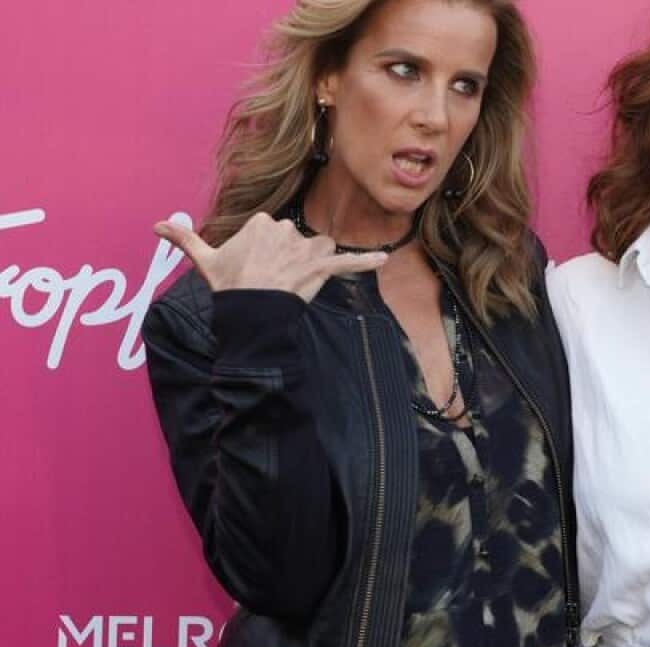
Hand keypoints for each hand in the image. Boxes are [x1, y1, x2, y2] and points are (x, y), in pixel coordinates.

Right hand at [153, 212, 387, 302]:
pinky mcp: (321, 267)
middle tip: (274, 281)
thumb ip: (185, 239)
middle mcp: (287, 229)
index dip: (268, 251)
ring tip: (301, 282)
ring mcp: (305, 248)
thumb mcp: (204, 260)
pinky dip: (366, 261)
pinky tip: (384, 260)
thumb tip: (157, 225)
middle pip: (298, 239)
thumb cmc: (229, 286)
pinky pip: (347, 260)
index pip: (275, 230)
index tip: (258, 268)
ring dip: (318, 261)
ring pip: (321, 247)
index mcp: (263, 223)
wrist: (248, 312)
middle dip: (291, 258)